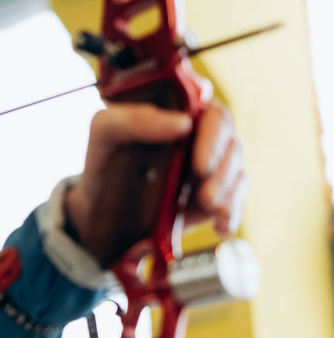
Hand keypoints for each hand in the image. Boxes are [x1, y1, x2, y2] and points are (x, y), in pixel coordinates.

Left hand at [65, 101, 247, 264]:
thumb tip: (183, 123)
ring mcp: (211, 165)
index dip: (214, 135)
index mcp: (181, 111)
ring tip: (208, 208)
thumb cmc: (104, 160)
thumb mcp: (105, 132)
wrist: (101, 209)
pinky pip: (234, 201)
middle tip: (205, 195)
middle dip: (222, 170)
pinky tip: (221, 226)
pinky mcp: (214, 194)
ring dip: (227, 192)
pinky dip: (231, 214)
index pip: (212, 113)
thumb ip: (133, 118)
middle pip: (230, 144)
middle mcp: (202, 135)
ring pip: (236, 172)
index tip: (200, 164)